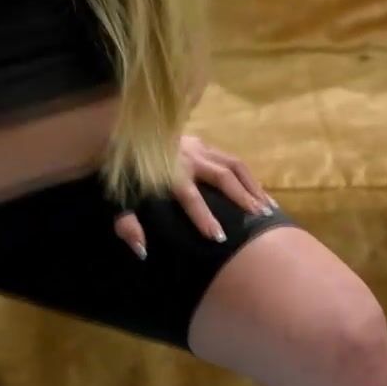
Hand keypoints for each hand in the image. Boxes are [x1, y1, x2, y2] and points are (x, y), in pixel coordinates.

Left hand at [112, 135, 276, 258]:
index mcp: (167, 173)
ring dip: (252, 186)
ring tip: (268, 209)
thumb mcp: (118, 201)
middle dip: (242, 199)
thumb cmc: (122, 175)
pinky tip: (259, 193)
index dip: (204, 217)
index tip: (219, 237)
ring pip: (233, 164)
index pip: (190, 197)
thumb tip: (142, 250)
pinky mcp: (202, 142)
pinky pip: (231, 159)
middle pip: (222, 176)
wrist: (118, 135)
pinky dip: (248, 177)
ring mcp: (198, 146)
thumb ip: (127, 225)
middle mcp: (187, 157)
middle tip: (260, 220)